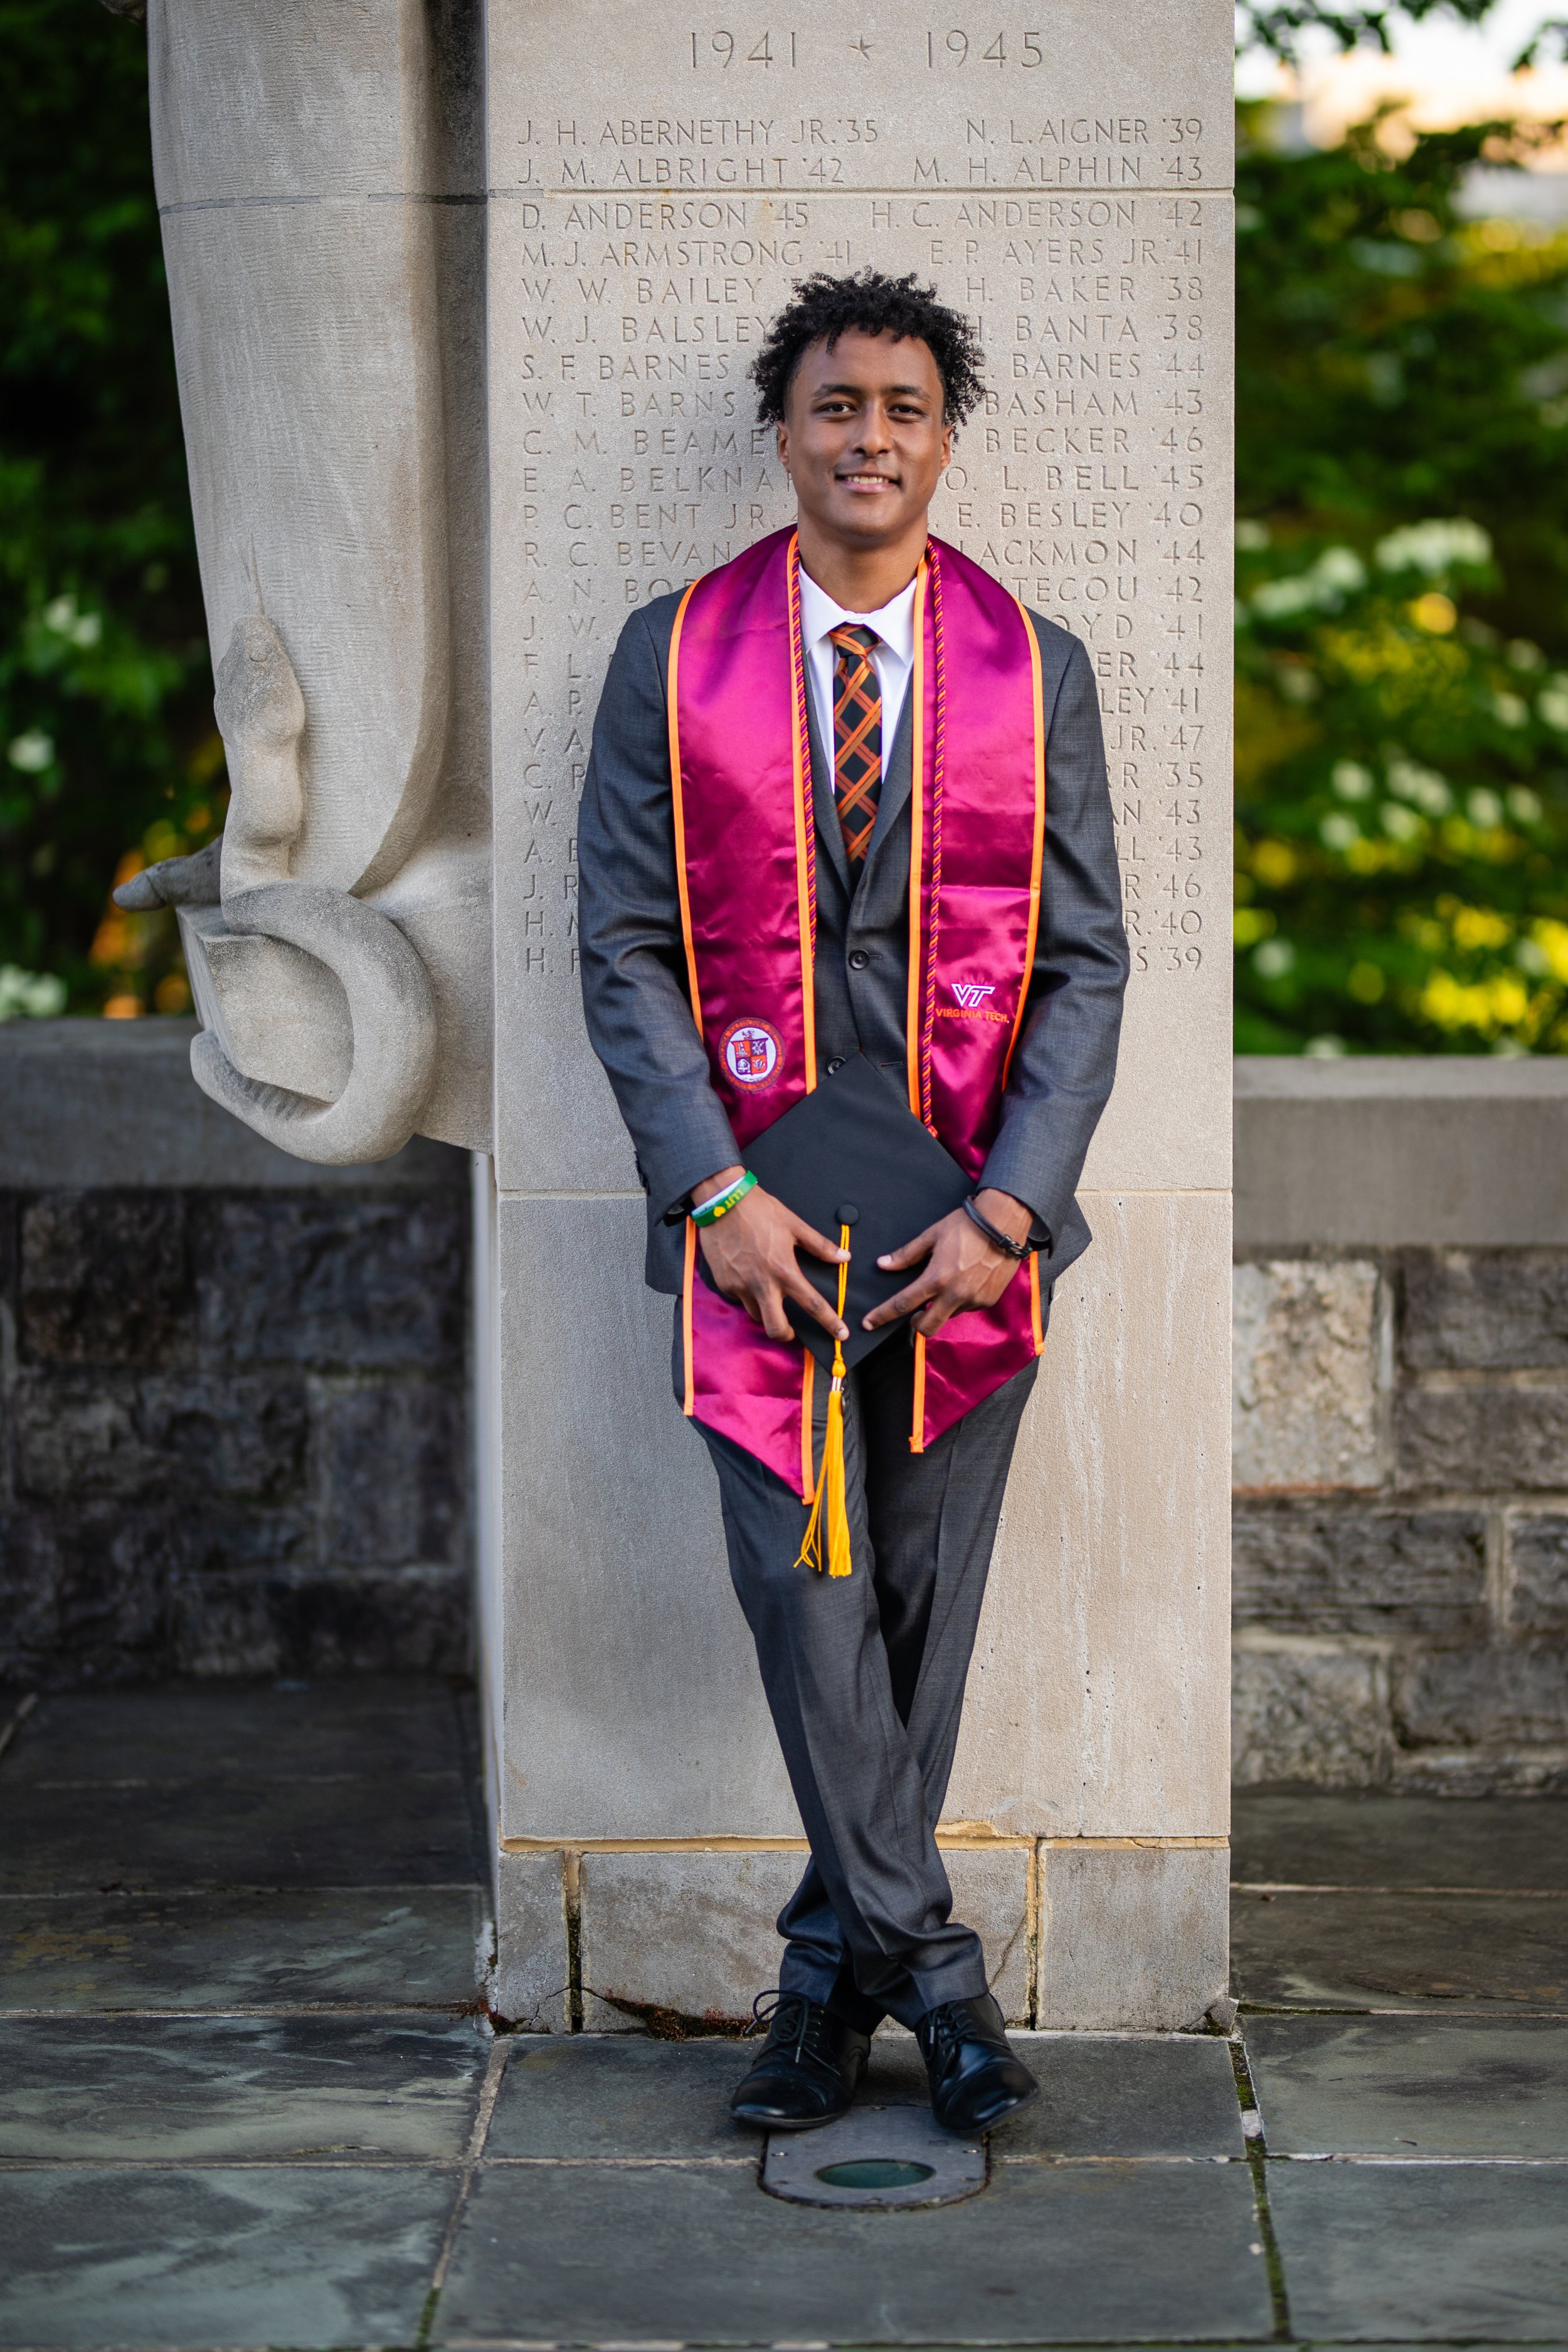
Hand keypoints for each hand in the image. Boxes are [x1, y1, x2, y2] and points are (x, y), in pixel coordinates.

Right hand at [693, 1165, 849, 1345]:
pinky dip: (748, 1295)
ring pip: (756, 1315)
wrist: (722, 1201)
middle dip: (786, 1335)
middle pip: (776, 1328)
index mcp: (784, 1270)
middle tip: (791, 1330)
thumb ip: (820, 1245)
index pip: (812, 1305)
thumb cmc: (759, 1210)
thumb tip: (843, 1257)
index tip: (840, 1335)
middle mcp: (761, 1284)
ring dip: (766, 1313)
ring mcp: (739, 1286)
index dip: (830, 1322)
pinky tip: (749, 1279)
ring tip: (770, 1299)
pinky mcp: (724, 1284)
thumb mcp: (794, 1225)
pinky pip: (739, 1299)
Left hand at [863, 1187, 1031, 1339]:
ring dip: (941, 1308)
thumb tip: (883, 1264)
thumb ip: (906, 1254)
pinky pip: (966, 1309)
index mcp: (937, 1278)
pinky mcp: (988, 1301)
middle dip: (915, 1324)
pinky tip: (965, 1282)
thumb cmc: (967, 1226)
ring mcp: (973, 1300)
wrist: (1004, 1224)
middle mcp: (955, 1294)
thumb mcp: (932, 1236)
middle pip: (926, 1326)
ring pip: (948, 1316)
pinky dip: (960, 1302)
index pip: (903, 1304)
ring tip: (947, 1285)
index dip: (882, 1315)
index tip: (868, 1324)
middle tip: (914, 1313)